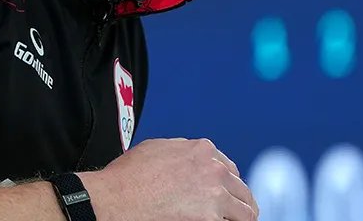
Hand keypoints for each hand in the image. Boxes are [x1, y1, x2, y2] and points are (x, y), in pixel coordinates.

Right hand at [78, 138, 257, 219]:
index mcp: (201, 149)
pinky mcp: (211, 217)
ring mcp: (215, 194)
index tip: (225, 194)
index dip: (227, 183)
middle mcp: (214, 169)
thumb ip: (180, 150)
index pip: (229, 168)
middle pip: (241, 189)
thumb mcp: (155, 148)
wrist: (116, 198)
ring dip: (240, 217)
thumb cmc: (127, 177)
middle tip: (235, 214)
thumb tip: (188, 156)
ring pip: (246, 211)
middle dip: (238, 201)